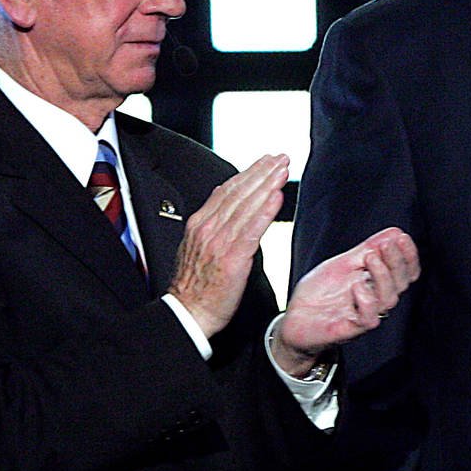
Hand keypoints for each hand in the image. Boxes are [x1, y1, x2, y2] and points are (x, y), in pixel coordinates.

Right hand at [168, 155, 287, 337]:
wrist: (187, 312)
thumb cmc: (196, 284)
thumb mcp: (198, 245)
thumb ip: (211, 220)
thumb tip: (221, 195)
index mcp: (201, 223)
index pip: (228, 190)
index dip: (249, 173)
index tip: (267, 161)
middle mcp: (209, 228)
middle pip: (239, 192)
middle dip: (262, 172)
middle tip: (281, 158)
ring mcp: (220, 242)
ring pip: (247, 206)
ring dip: (267, 184)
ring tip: (283, 170)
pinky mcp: (232, 258)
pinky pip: (252, 229)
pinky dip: (265, 211)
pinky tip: (277, 197)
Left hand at [271, 226, 420, 375]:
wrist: (295, 318)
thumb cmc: (321, 292)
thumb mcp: (344, 264)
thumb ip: (368, 249)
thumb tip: (393, 232)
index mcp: (377, 284)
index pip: (405, 272)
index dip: (408, 256)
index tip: (401, 237)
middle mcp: (376, 300)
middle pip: (401, 284)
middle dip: (396, 262)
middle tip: (385, 245)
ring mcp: (365, 314)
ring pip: (388, 300)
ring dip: (383, 276)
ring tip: (369, 258)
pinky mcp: (351, 328)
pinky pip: (369, 319)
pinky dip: (366, 300)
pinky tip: (356, 285)